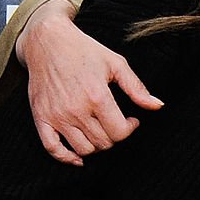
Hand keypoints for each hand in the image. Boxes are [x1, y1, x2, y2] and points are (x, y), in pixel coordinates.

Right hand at [18, 0, 162, 163]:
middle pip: (103, 143)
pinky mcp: (41, 118)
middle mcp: (76, 110)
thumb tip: (158, 105)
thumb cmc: (84, 50)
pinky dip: (67, 157)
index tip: (131, 119)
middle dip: (114, 135)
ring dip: (96, 145)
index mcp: (97, 96)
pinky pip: (53, 149)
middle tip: (115, 122)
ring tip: (99, 130)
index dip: (130, 128)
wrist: (47, 42)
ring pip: (83, 149)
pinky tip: (78, 156)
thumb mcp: (116, 63)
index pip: (120, 132)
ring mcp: (57, 116)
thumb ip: (136, 88)